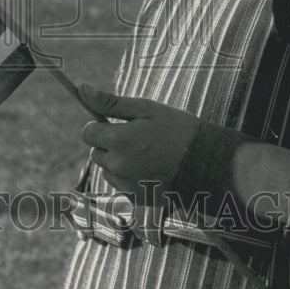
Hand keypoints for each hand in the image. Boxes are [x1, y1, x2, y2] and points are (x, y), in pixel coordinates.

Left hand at [79, 83, 200, 196]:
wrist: (207, 163)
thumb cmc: (177, 130)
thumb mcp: (146, 109)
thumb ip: (111, 102)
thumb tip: (82, 89)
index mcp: (118, 141)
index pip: (87, 133)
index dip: (100, 126)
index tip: (117, 124)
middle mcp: (118, 166)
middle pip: (96, 152)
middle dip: (109, 144)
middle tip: (137, 138)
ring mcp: (127, 185)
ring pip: (107, 170)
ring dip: (118, 161)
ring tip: (146, 154)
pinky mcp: (136, 198)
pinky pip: (121, 185)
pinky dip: (129, 177)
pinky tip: (150, 170)